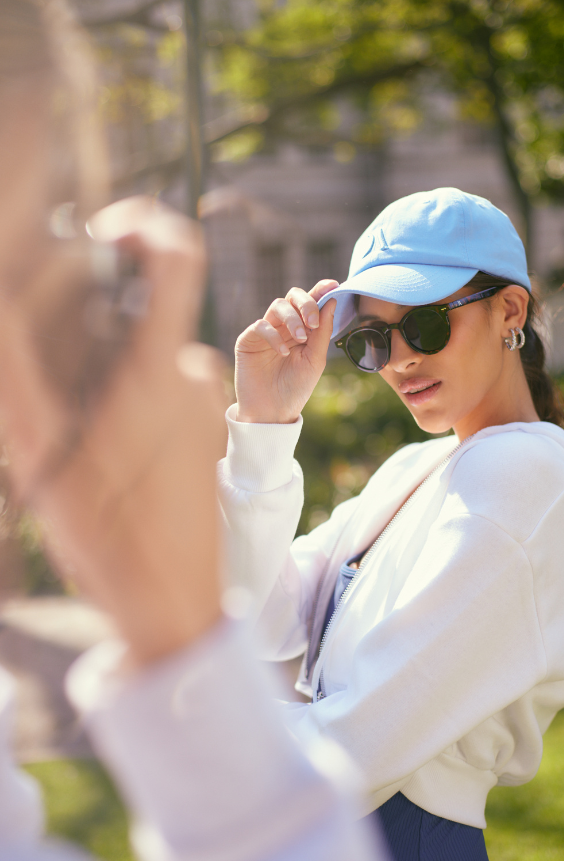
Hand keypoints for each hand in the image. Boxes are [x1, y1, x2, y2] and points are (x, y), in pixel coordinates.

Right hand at [0, 197, 226, 665]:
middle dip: (97, 335)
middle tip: (63, 398)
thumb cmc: (108, 533)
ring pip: (150, 361)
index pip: (177, 259)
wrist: (175, 598)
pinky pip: (168, 393)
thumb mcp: (41, 453)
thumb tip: (1, 308)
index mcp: (159, 370)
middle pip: (143, 318)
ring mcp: (209, 405)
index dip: (145, 227)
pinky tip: (111, 458)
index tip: (106, 231)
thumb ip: (16, 372)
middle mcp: (195, 377)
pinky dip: (134, 405)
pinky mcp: (211, 431)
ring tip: (82, 442)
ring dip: (112, 381)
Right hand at [234, 279, 337, 423]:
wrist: (272, 412)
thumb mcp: (315, 360)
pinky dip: (273, 335)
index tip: (334, 285)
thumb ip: (323, 332)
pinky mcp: (248, 341)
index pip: (311, 302)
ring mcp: (265, 332)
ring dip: (292, 318)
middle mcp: (284, 327)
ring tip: (300, 338)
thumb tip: (331, 300)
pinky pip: (260, 325)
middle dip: (306, 303)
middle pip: (293, 296)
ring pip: (277, 306)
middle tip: (313, 321)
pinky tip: (283, 352)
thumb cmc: (295, 388)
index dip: (320, 290)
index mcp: (302, 329)